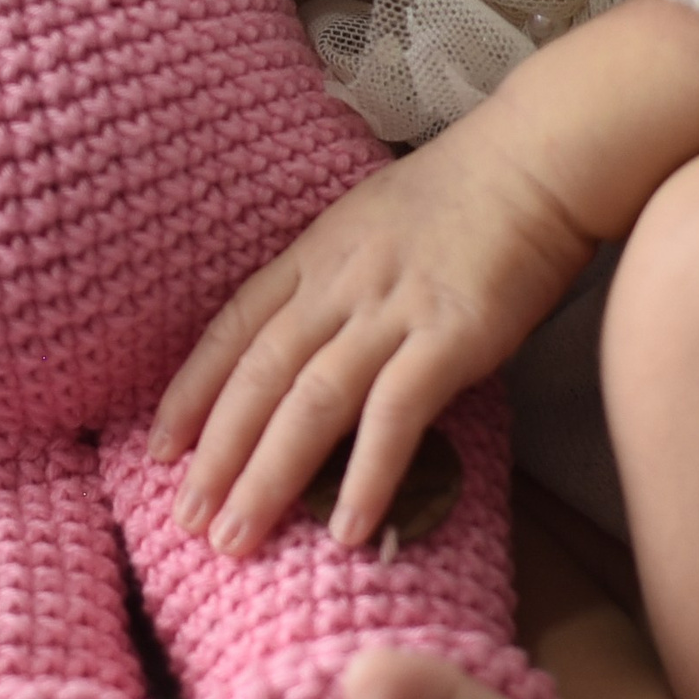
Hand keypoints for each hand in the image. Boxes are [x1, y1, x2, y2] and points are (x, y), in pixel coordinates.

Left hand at [151, 109, 594, 557]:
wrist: (539, 157)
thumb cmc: (467, 192)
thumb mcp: (374, 221)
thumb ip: (339, 278)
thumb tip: (318, 339)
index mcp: (316, 253)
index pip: (235, 327)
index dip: (193, 390)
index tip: (160, 448)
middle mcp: (341, 284)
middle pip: (260, 376)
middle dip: (216, 454)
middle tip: (187, 521)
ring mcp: (393, 310)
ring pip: (311, 403)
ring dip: (268, 477)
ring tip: (237, 541)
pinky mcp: (451, 337)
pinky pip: (395, 414)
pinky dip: (367, 475)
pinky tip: (348, 530)